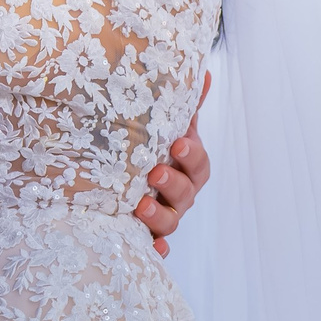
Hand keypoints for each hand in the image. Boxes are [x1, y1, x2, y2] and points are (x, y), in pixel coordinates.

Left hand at [137, 70, 211, 255]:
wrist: (117, 178)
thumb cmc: (147, 149)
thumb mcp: (163, 125)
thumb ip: (183, 104)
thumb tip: (204, 70)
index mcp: (185, 167)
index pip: (199, 163)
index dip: (191, 155)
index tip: (176, 143)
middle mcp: (178, 194)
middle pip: (187, 194)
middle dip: (173, 184)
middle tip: (154, 173)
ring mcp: (163, 217)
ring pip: (170, 222)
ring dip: (159, 216)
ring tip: (140, 206)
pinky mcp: (145, 237)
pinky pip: (154, 248)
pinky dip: (155, 250)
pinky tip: (152, 249)